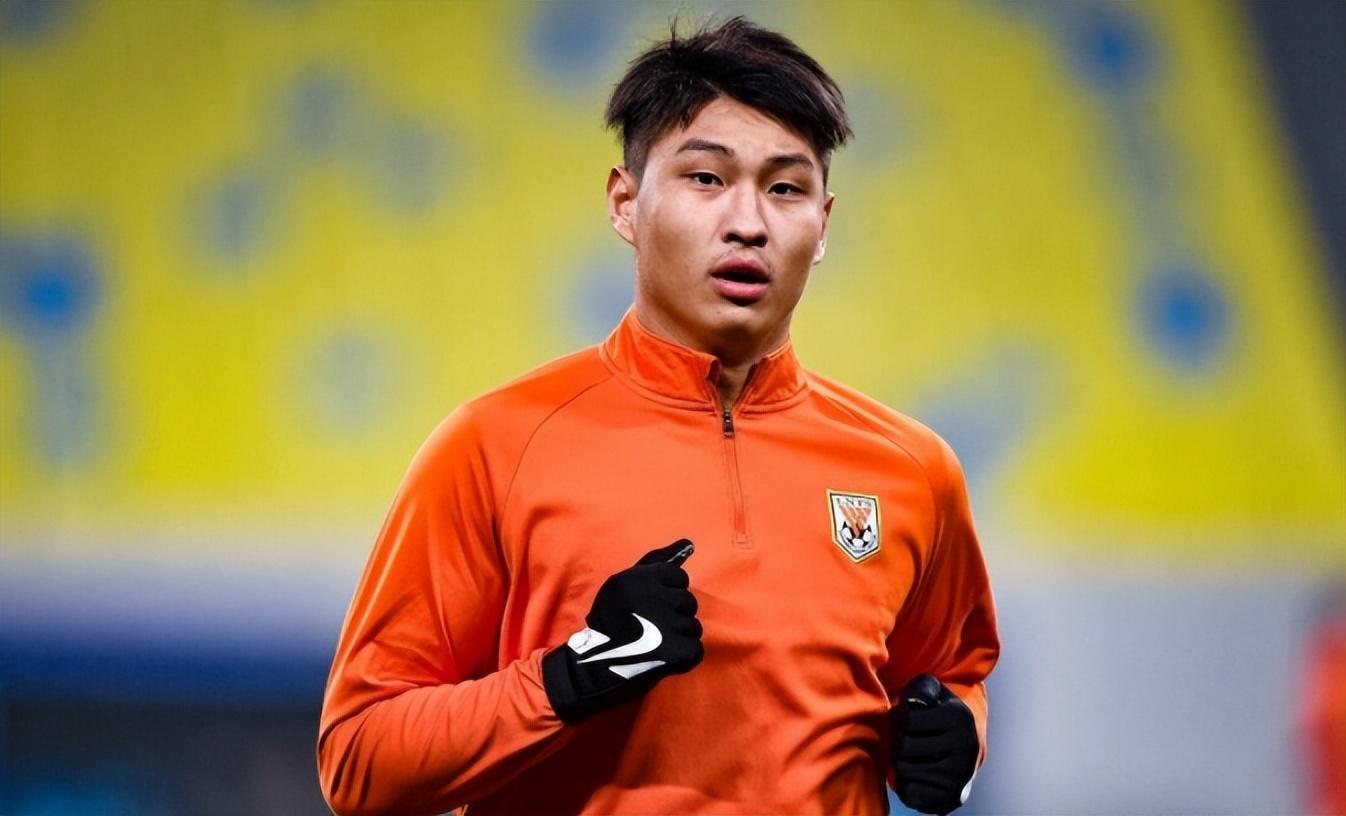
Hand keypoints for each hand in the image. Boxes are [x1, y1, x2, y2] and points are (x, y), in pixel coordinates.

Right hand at [542, 539, 702, 722]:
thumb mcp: (622, 584)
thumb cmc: (608, 622)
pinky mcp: (676, 652)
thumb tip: (689, 544)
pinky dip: (683, 658)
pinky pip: (696, 650)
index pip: (680, 579)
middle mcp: (655, 598)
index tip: (651, 608)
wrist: (590, 667)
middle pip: (689, 602)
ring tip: (654, 645)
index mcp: (641, 578)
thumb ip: (655, 562)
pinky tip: (663, 659)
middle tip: (650, 629)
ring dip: (679, 637)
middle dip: (674, 615)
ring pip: (693, 627)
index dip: (668, 594)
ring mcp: (667, 627)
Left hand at [891, 674, 977, 814]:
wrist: (966, 749)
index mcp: (958, 716)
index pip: (906, 720)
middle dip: (898, 743)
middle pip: (904, 748)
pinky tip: (917, 774)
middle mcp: (964, 745)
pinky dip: (906, 785)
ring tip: (912, 757)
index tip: (906, 720)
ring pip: (905, 771)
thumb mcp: (934, 693)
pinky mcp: (953, 796)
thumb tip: (915, 699)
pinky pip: (911, 792)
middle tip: (906, 740)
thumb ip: (922, 687)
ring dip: (900, 764)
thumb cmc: (939, 715)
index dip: (898, 720)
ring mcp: (960, 773)